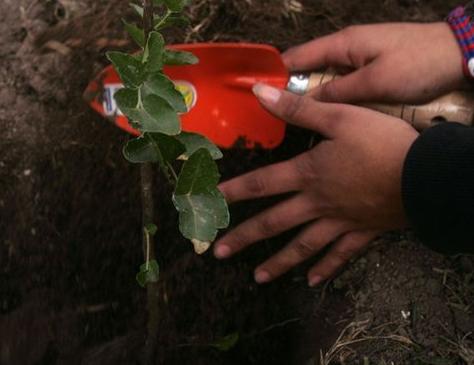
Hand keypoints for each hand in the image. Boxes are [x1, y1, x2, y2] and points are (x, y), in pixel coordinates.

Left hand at [214, 84, 418, 285]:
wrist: (424, 175)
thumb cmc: (381, 142)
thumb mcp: (338, 117)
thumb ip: (297, 109)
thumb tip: (259, 93)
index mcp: (308, 174)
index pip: (262, 183)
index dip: (234, 191)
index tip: (212, 202)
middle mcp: (317, 203)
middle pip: (274, 223)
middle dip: (245, 237)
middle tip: (219, 253)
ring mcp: (339, 221)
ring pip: (302, 246)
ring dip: (279, 262)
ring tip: (257, 277)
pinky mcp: (362, 232)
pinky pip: (340, 254)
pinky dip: (326, 268)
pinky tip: (312, 282)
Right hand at [283, 23, 465, 103]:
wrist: (457, 55)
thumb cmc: (416, 65)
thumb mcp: (374, 82)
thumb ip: (338, 92)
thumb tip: (306, 102)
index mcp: (342, 45)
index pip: (298, 56)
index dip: (277, 74)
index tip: (259, 94)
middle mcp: (346, 48)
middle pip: (308, 68)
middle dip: (290, 88)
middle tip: (273, 114)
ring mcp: (358, 58)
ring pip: (324, 77)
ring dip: (309, 94)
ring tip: (292, 118)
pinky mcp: (370, 69)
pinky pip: (341, 83)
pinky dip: (329, 96)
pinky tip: (324, 114)